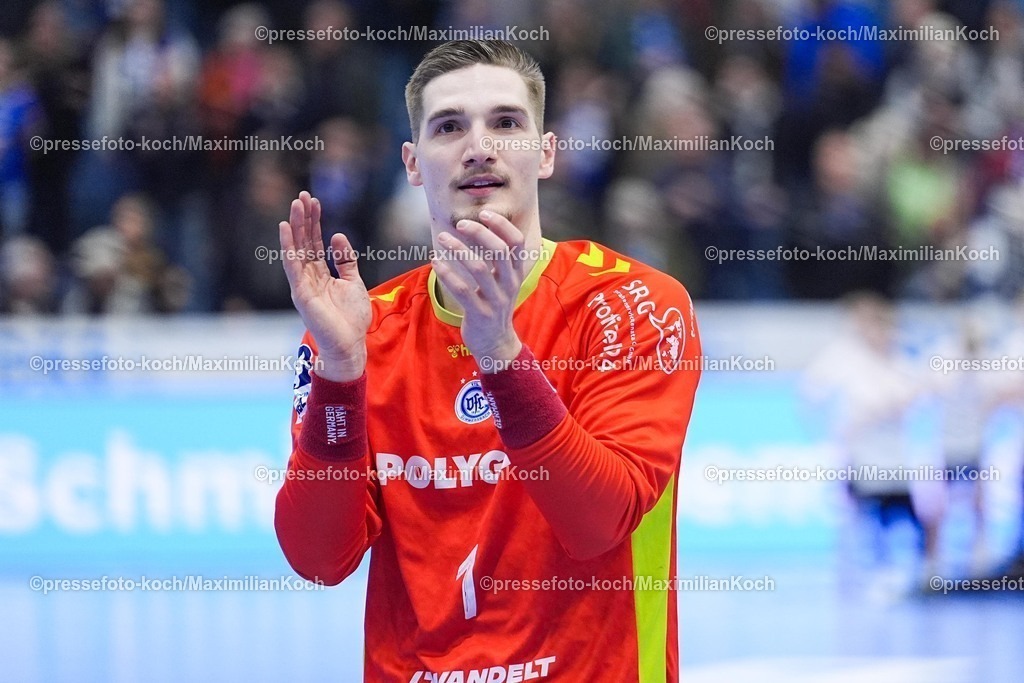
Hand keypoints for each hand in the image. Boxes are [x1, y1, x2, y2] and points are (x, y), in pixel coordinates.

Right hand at [279, 191, 369, 381]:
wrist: (349, 345)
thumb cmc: (350, 318)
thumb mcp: (352, 282)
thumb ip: (345, 260)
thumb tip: (338, 236)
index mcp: (320, 274)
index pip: (314, 243)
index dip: (314, 222)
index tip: (315, 201)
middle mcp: (308, 277)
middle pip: (303, 242)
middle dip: (303, 219)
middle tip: (303, 195)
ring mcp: (302, 284)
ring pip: (297, 249)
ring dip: (296, 226)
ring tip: (296, 204)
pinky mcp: (301, 293)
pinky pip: (292, 265)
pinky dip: (288, 246)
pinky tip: (285, 228)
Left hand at [431, 210, 528, 371]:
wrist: (496, 344)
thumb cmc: (495, 306)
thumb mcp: (504, 283)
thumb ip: (498, 260)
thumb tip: (481, 228)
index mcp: (516, 274)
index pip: (516, 242)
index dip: (502, 225)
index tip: (485, 212)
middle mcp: (509, 284)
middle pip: (499, 251)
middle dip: (479, 232)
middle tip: (460, 223)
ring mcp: (495, 300)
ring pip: (479, 268)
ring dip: (458, 249)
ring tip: (443, 238)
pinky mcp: (480, 314)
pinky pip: (463, 290)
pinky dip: (447, 273)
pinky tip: (436, 262)